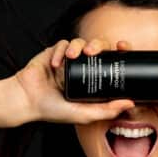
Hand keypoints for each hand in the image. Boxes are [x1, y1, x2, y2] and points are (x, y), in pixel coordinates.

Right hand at [13, 38, 134, 123]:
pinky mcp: (54, 53)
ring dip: (78, 46)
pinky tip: (56, 64)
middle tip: (94, 52)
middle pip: (98, 46)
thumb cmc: (53, 110)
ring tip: (71, 57)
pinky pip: (63, 44)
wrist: (27, 101)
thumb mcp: (84, 114)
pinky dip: (61, 52)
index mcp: (93, 79)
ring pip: (80, 42)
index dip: (119, 51)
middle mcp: (82, 67)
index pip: (111, 60)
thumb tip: (130, 103)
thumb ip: (106, 110)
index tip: (123, 48)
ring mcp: (68, 60)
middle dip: (99, 44)